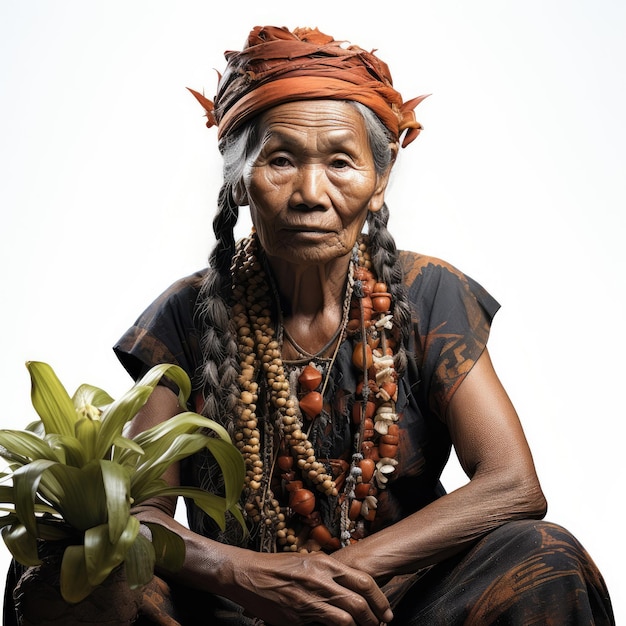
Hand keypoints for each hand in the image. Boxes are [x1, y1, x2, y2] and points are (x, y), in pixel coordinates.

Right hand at [226, 550, 392, 624]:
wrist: (249, 574)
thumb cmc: (278, 567)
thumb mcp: (308, 560)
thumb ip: (328, 572)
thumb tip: (349, 586)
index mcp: (326, 563)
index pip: (364, 581)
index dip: (379, 598)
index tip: (385, 611)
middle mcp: (322, 578)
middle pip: (361, 601)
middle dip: (376, 617)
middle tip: (381, 625)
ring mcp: (311, 597)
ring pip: (348, 617)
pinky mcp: (300, 615)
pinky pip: (328, 625)